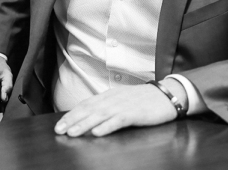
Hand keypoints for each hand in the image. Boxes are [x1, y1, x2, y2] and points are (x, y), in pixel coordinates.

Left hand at [54, 78, 185, 136]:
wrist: (168, 94)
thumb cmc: (145, 100)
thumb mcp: (123, 99)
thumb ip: (108, 106)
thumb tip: (90, 116)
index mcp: (111, 95)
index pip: (87, 104)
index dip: (72, 114)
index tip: (60, 124)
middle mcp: (115, 98)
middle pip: (90, 109)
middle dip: (73, 120)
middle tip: (59, 130)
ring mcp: (125, 105)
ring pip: (101, 115)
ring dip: (85, 124)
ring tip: (73, 133)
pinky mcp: (136, 113)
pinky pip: (119, 120)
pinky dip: (107, 126)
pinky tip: (98, 132)